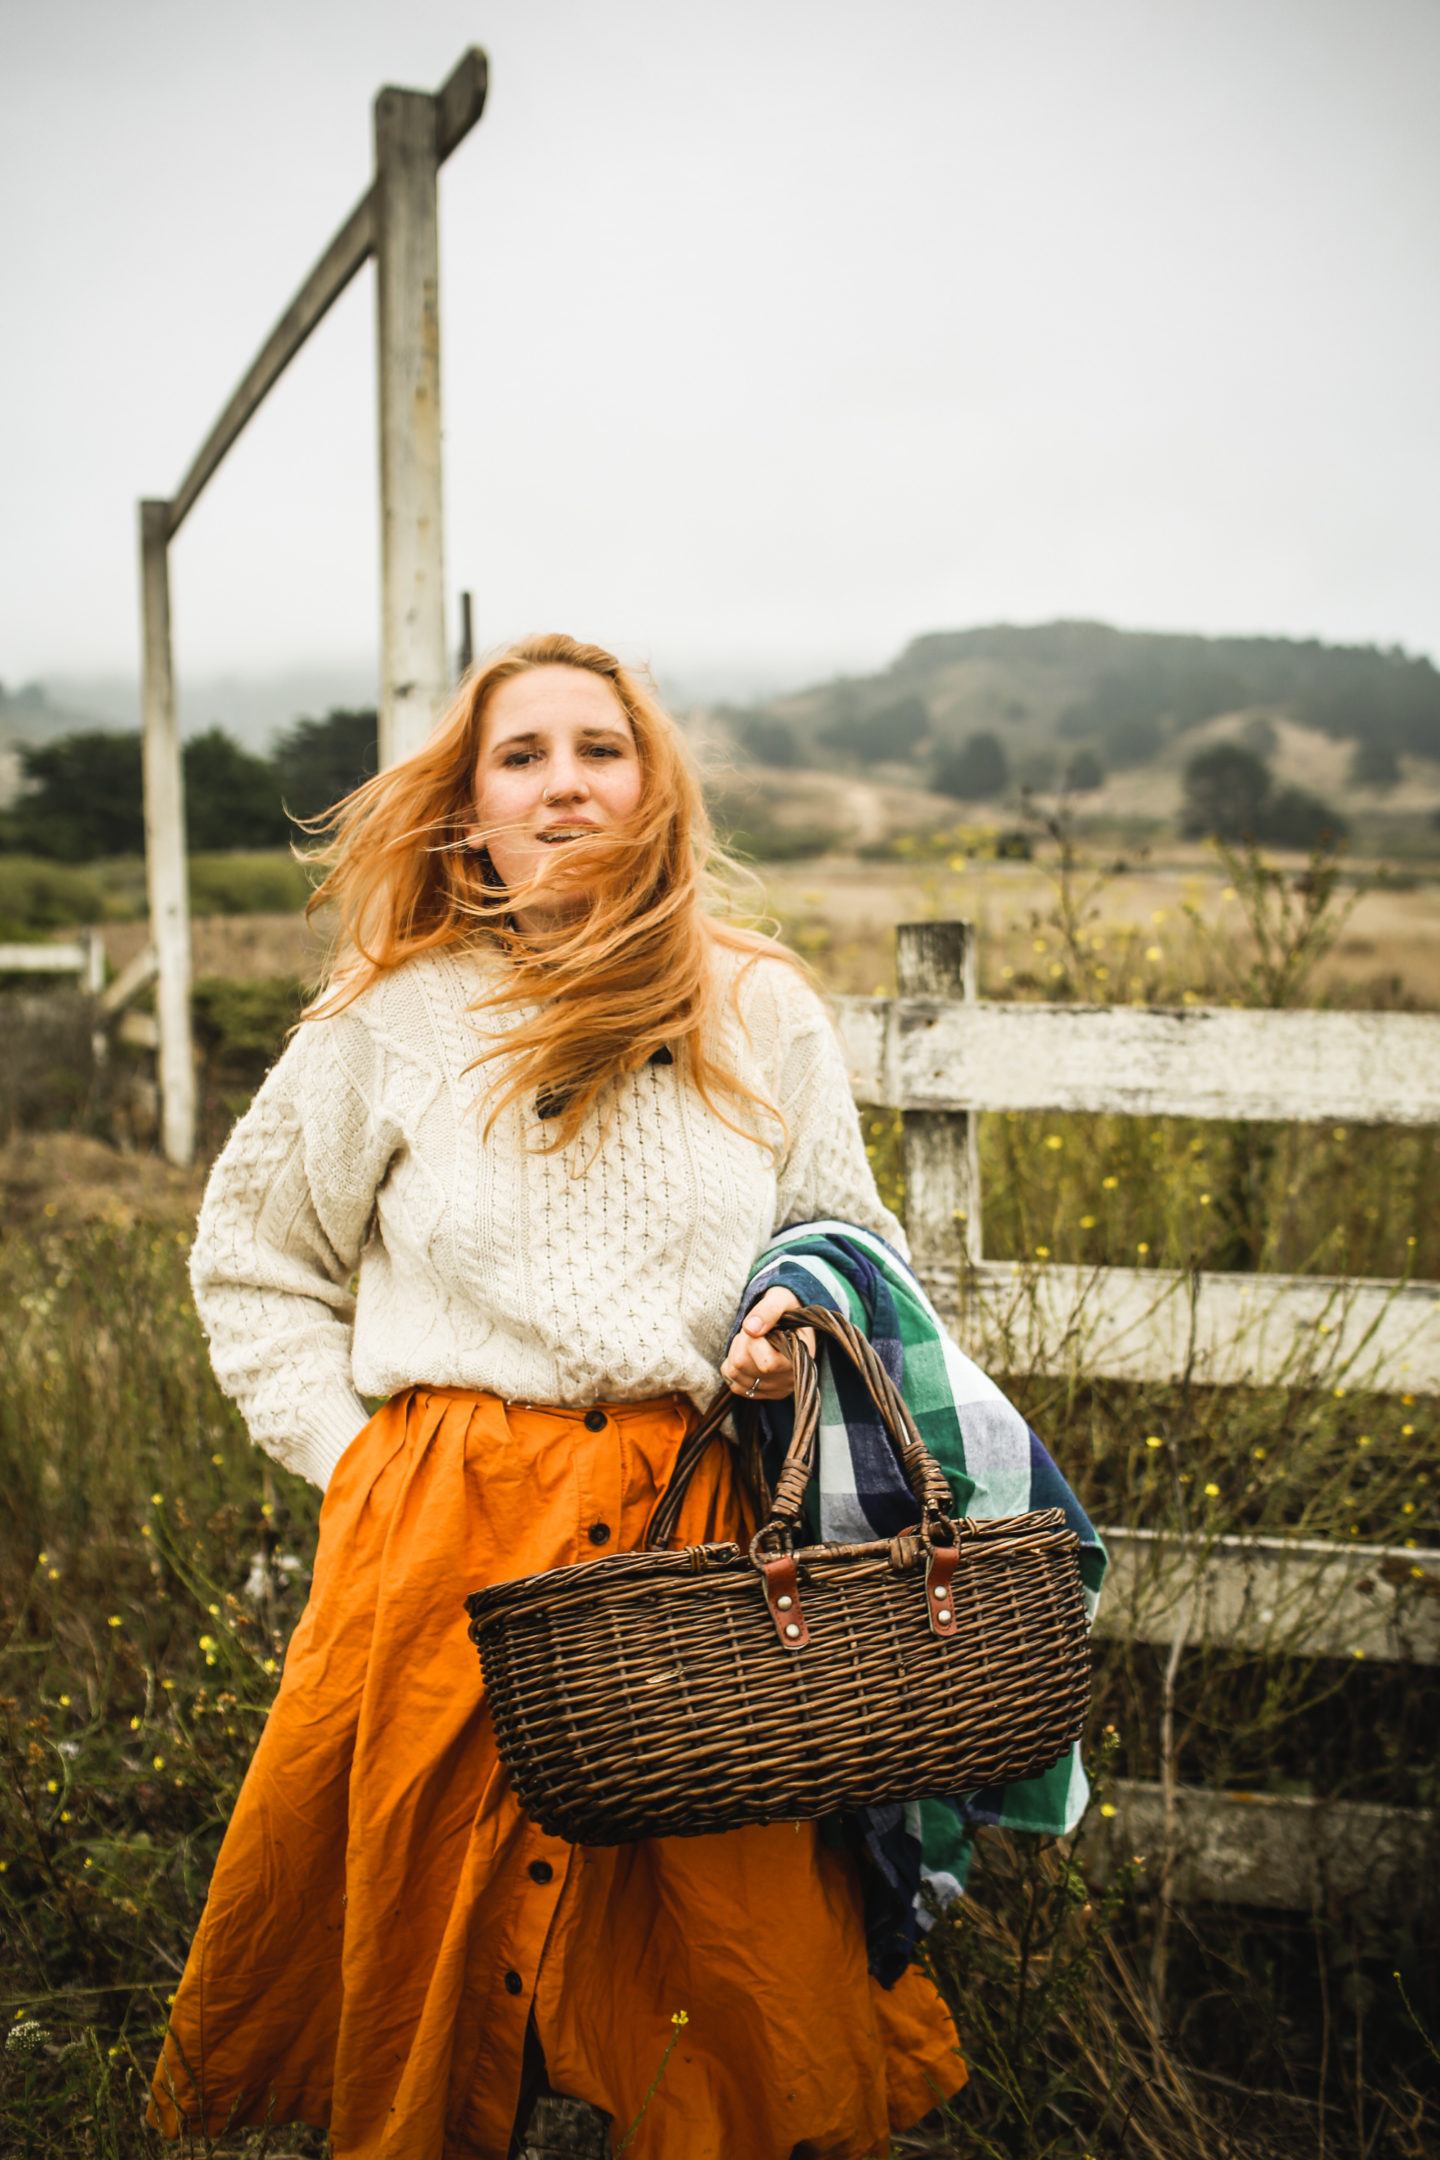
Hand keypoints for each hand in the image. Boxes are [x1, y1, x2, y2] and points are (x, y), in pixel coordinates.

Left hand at [719, 1286, 816, 1401]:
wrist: (791, 1318)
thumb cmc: (787, 1308)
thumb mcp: (780, 1299)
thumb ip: (768, 1311)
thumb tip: (750, 1329)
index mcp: (799, 1358)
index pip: (766, 1363)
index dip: (752, 1340)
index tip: (758, 1325)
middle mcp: (789, 1379)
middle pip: (743, 1366)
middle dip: (741, 1342)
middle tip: (753, 1330)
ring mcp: (776, 1389)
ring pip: (735, 1375)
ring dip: (734, 1353)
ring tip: (750, 1341)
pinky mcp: (764, 1393)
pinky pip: (735, 1385)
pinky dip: (732, 1368)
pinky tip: (745, 1355)